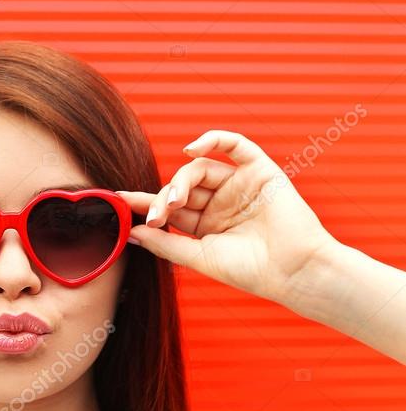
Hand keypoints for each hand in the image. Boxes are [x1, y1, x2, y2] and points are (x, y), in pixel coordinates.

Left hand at [117, 129, 336, 305]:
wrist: (292, 271)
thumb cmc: (250, 271)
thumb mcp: (199, 258)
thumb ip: (166, 243)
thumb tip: (131, 232)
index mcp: (205, 226)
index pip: (170, 208)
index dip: (145, 204)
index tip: (118, 201)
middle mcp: (220, 203)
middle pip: (182, 187)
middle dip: (163, 198)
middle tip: (155, 215)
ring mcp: (239, 185)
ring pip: (201, 169)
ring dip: (181, 180)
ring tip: (173, 201)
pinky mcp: (259, 171)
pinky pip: (235, 145)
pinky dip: (213, 140)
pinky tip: (191, 149)